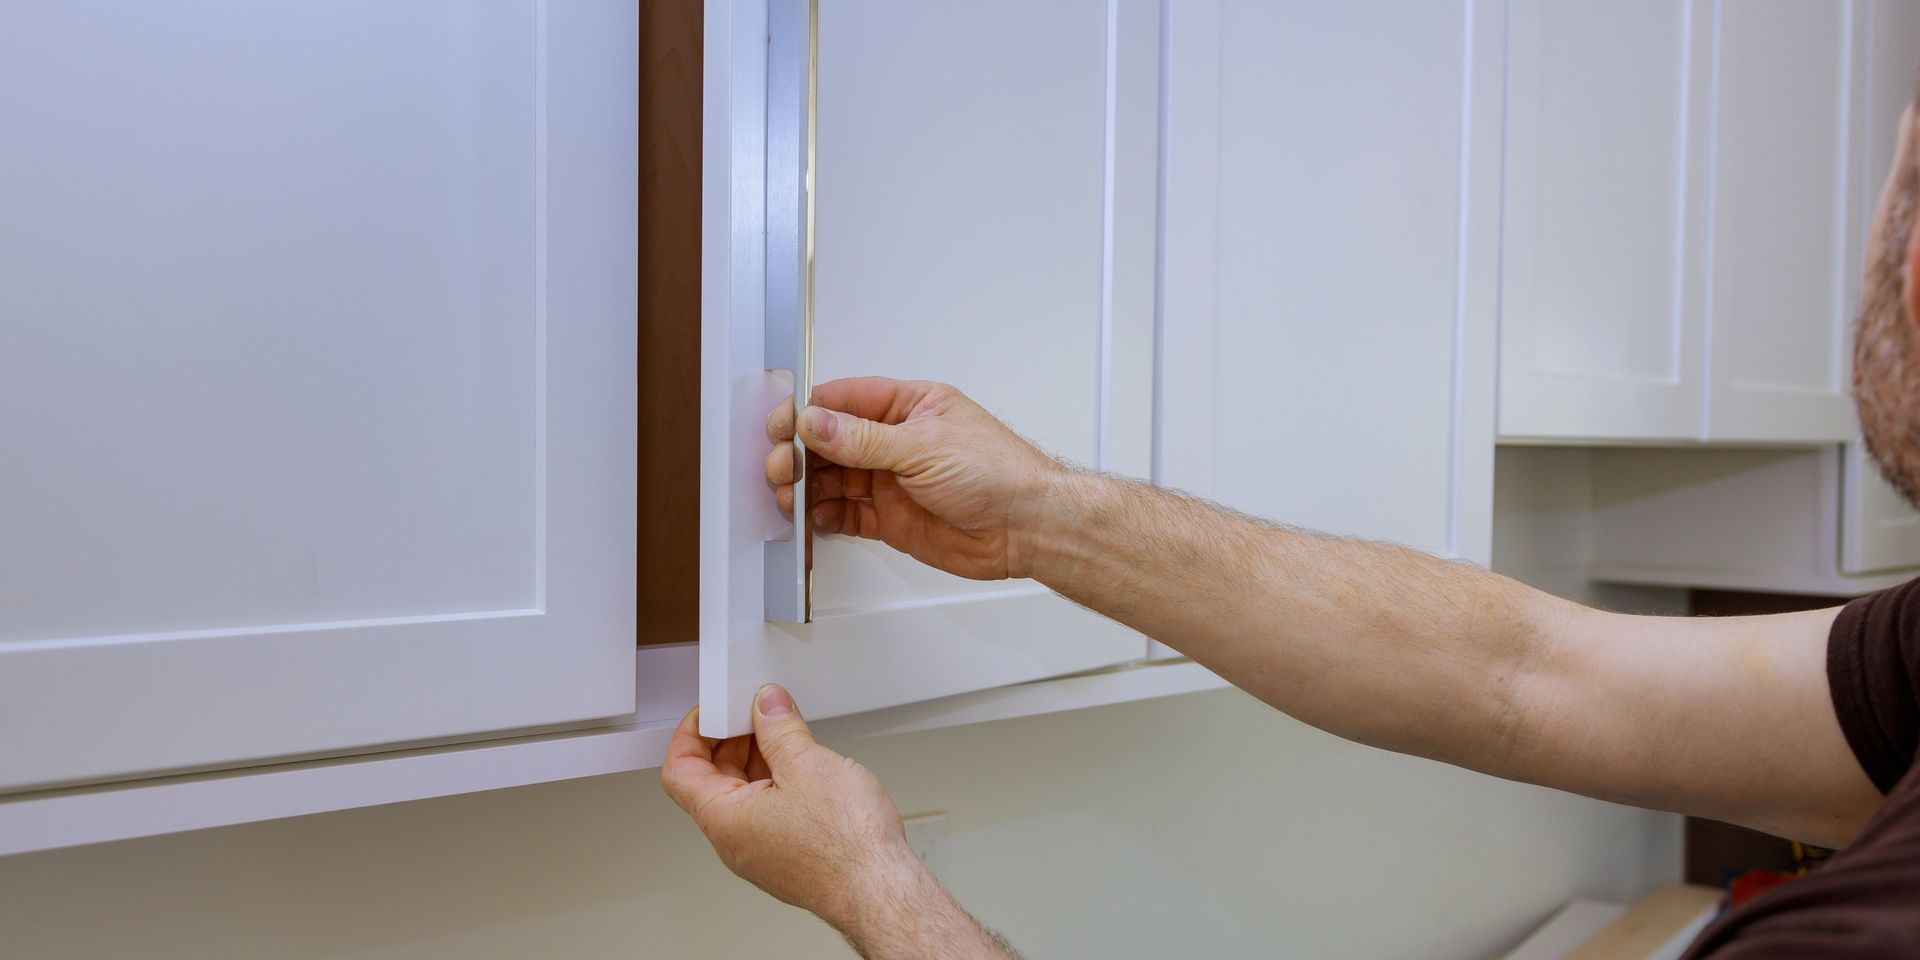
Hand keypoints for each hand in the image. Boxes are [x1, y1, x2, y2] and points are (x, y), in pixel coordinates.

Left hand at [662, 685, 1021, 958]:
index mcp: (725, 820)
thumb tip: (767, 707)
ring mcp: (762, 853)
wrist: (881, 890)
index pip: (680, 771)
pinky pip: (768, 813)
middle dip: (731, 741)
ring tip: (786, 733)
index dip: (691, 734)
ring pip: (743, 797)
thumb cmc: (846, 846)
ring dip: (758, 760)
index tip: (713, 712)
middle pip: (711, 782)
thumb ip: (780, 728)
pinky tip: (805, 766)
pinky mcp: (788, 857)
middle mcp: (736, 842)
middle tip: (755, 714)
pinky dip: (778, 782)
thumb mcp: (808, 763)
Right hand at [765, 377, 1064, 579]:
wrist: (1028, 527)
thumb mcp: (923, 446)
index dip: (807, 413)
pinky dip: (824, 516)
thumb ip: (863, 439)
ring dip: (806, 487)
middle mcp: (897, 441)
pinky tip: (813, 518)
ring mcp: (893, 480)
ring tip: (789, 496)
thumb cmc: (998, 473)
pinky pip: (846, 514)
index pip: (843, 401)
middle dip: (800, 453)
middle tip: (781, 469)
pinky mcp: (893, 518)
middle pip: (831, 441)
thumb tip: (815, 422)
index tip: (781, 427)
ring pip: (833, 479)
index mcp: (909, 406)